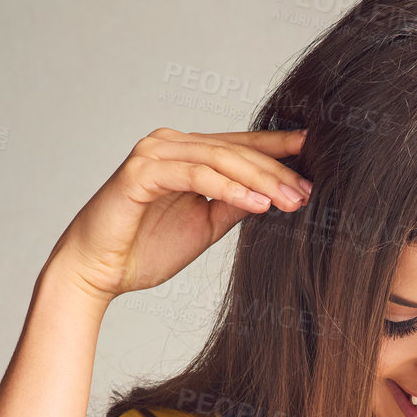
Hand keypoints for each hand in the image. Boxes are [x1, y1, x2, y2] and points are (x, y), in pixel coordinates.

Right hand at [44, 126, 312, 301]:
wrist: (99, 272)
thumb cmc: (146, 249)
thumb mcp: (206, 225)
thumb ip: (235, 204)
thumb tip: (275, 194)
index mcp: (187, 154)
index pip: (240, 146)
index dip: (279, 149)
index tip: (317, 153)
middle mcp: (170, 144)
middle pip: (236, 151)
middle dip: (277, 171)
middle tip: (310, 192)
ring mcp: (153, 154)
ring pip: (219, 158)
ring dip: (260, 179)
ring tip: (292, 201)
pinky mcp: (140, 173)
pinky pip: (195, 176)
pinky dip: (229, 188)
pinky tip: (258, 203)